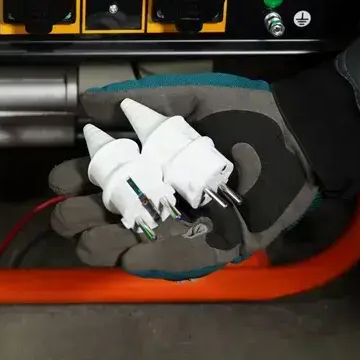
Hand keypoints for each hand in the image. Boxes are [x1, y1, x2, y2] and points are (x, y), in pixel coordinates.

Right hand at [48, 74, 319, 280]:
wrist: (297, 135)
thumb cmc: (243, 113)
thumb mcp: (186, 99)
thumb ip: (138, 101)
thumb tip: (85, 103)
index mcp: (148, 161)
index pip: (99, 176)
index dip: (74, 179)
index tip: (61, 178)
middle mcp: (159, 195)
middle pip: (104, 216)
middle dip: (79, 217)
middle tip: (69, 213)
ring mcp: (183, 225)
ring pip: (130, 244)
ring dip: (105, 243)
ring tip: (91, 237)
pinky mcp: (213, 248)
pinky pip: (176, 261)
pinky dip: (151, 260)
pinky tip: (129, 254)